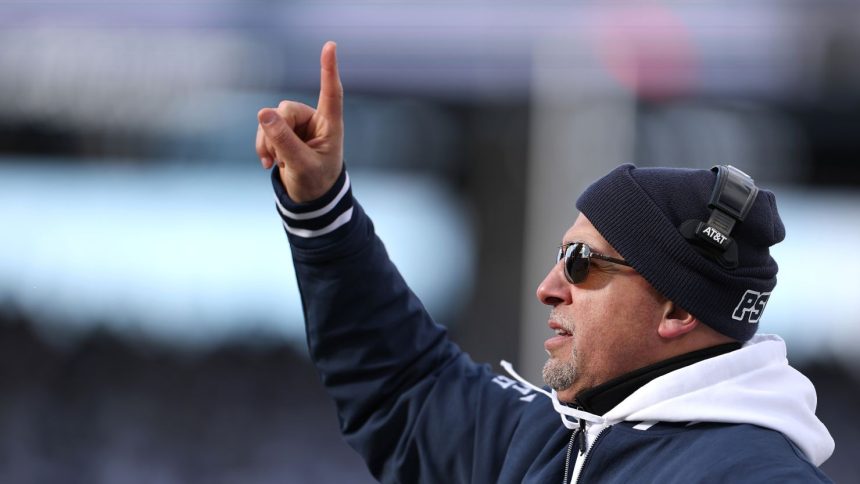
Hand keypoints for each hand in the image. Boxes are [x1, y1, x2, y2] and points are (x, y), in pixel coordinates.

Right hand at [256, 41, 343, 201]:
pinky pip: (264, 128)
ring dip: (267, 141)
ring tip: (276, 162)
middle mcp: (314, 120)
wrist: (309, 198)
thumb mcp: (301, 165)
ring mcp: (297, 125)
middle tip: (280, 157)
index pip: (331, 93)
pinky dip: (263, 146)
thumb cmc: (315, 182)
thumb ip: (283, 140)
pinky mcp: (283, 132)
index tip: (331, 46)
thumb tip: (262, 112)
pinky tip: (268, 164)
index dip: (329, 69)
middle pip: (286, 109)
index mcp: (330, 125)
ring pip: (271, 118)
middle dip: (276, 132)